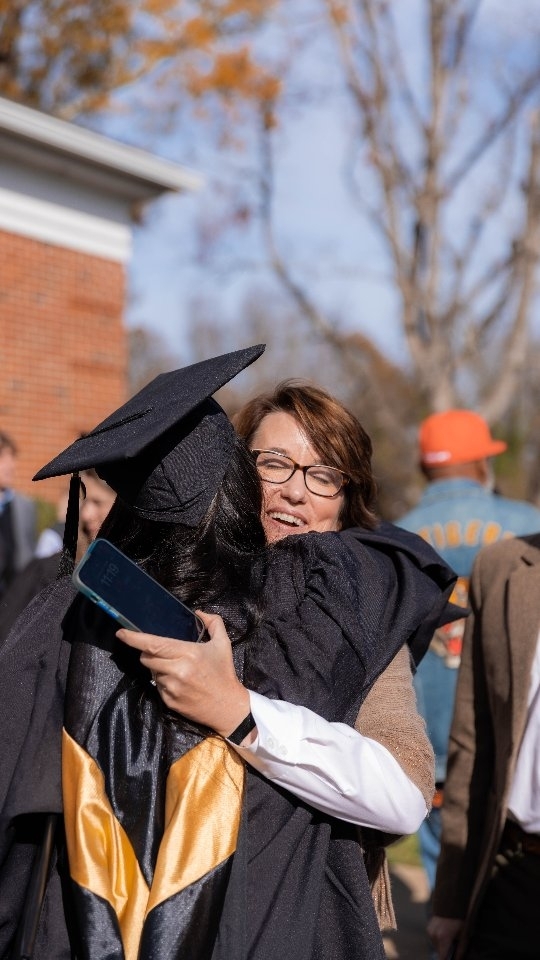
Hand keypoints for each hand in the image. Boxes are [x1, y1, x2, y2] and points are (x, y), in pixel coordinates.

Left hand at [116, 611, 250, 737]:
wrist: (227, 708)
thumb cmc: (224, 673)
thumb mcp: (223, 644)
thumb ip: (213, 623)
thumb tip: (198, 612)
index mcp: (188, 653)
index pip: (154, 644)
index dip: (134, 638)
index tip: (121, 633)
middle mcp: (177, 670)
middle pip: (147, 657)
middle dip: (148, 652)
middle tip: (162, 652)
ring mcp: (171, 687)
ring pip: (152, 671)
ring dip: (158, 667)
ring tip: (177, 669)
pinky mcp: (168, 701)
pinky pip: (157, 686)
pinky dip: (163, 681)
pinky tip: (179, 683)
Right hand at [427, 916, 462, 959]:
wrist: (450, 902)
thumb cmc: (459, 920)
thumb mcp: (464, 935)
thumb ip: (461, 950)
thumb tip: (458, 959)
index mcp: (443, 938)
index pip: (442, 957)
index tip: (450, 959)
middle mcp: (434, 935)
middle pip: (439, 952)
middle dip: (445, 952)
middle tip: (453, 946)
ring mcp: (430, 931)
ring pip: (436, 945)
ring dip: (442, 945)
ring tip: (449, 938)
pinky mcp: (428, 928)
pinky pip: (433, 938)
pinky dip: (438, 939)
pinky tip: (445, 933)